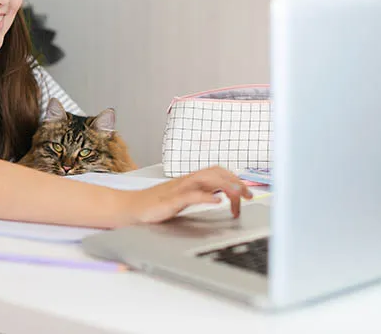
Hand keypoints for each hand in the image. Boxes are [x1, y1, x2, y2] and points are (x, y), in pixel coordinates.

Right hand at [120, 167, 252, 225]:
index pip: (218, 172)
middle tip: (249, 196)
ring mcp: (178, 189)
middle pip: (216, 172)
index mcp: (190, 180)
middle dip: (236, 181)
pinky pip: (190, 195)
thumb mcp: (183, 197)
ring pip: (206, 178)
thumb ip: (201, 192)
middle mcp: (186, 181)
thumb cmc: (155, 205)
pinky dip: (205, 196)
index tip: (247, 194)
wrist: (130, 208)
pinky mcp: (170, 200)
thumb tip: (222, 192)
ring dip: (225, 185)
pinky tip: (216, 201)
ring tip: (239, 195)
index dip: (235, 179)